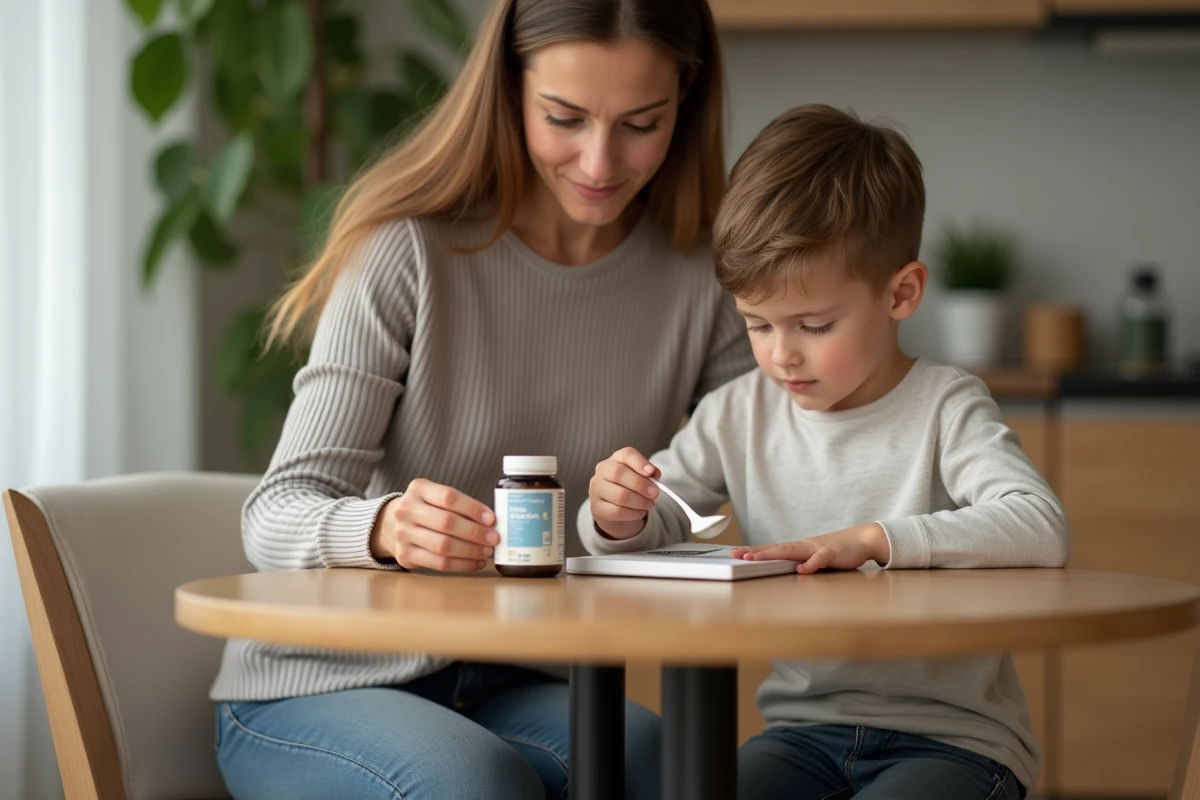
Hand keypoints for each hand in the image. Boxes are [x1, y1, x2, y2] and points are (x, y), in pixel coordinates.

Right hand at [370, 479, 498, 571]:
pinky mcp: (404, 555)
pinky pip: (438, 563)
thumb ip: (460, 506)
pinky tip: (476, 562)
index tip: (492, 519)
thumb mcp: (436, 497)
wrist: (391, 524)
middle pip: (447, 523)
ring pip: (443, 546)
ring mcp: (403, 533)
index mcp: (418, 489)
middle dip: (475, 533)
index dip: (473, 509)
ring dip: (471, 551)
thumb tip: (491, 523)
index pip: (449, 497)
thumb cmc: (426, 510)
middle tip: (494, 538)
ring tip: (487, 552)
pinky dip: (462, 564)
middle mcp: (406, 510)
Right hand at [589, 447, 660, 539]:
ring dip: (640, 501)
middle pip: (618, 473)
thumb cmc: (630, 488)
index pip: (626, 454)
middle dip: (640, 485)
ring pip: (619, 495)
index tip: (651, 471)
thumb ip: (649, 474)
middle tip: (654, 493)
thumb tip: (655, 474)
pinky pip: (617, 512)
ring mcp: (596, 489)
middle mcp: (602, 471)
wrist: (614, 509)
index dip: (640, 462)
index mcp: (616, 459)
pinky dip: (634, 513)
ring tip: (650, 504)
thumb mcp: (641, 477)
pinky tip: (641, 512)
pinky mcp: (597, 508)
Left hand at [731, 524, 890, 573]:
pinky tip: (801, 570)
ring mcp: (816, 548)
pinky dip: (810, 565)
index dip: (754, 551)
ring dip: (772, 554)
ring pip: (791, 551)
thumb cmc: (837, 550)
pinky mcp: (832, 554)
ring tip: (753, 558)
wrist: (862, 540)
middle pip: (775, 549)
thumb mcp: (815, 558)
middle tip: (736, 555)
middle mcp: (803, 546)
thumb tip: (786, 570)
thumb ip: (800, 562)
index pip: (772, 549)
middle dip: (755, 552)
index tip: (735, 553)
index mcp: (798, 548)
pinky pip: (820, 559)